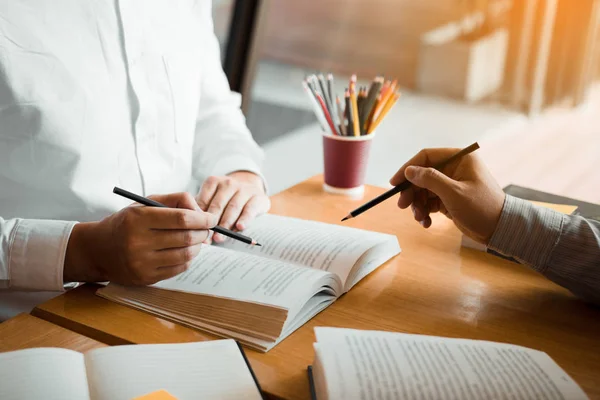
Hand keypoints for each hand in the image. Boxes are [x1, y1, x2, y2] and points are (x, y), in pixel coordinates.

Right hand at [64, 192, 215, 284]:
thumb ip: (175, 200)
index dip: (202, 219)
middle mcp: (138, 241)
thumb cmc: (127, 223)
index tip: (211, 218)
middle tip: (205, 230)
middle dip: (202, 233)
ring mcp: (141, 262)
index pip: (181, 218)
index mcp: (138, 218)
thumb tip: (201, 212)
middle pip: (186, 237)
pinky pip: (178, 268)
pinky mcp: (145, 278)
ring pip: (185, 254)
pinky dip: (188, 259)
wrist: (98, 249)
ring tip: (196, 240)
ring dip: (197, 247)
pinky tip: (184, 252)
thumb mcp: (145, 204)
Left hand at [196, 171, 269, 242]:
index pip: (203, 201)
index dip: (199, 217)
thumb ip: (203, 212)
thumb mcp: (213, 200)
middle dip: (212, 223)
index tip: (196, 231)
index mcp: (213, 182)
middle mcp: (228, 183)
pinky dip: (245, 219)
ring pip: (233, 208)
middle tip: (207, 238)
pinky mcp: (257, 197)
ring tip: (220, 238)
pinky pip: (250, 209)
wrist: (251, 189)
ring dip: (226, 224)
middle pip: (218, 205)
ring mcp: (244, 189)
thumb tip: (194, 231)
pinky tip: (240, 227)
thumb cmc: (226, 199)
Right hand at [390, 148, 504, 243]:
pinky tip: (427, 222)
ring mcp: (452, 184)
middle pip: (422, 175)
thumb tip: (409, 171)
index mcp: (460, 159)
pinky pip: (430, 201)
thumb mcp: (454, 193)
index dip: (408, 168)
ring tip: (420, 218)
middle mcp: (454, 168)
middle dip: (412, 191)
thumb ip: (430, 179)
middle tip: (402, 205)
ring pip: (424, 190)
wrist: (500, 230)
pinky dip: (426, 211)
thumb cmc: (482, 208)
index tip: (394, 183)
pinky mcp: (450, 199)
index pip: (426, 156)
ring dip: (418, 204)